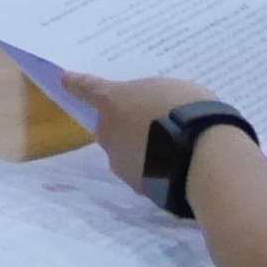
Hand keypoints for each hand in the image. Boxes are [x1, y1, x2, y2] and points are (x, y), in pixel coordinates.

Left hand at [64, 67, 204, 190]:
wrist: (202, 157)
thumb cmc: (187, 110)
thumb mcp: (170, 89)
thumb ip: (151, 98)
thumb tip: (150, 110)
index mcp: (113, 102)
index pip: (88, 89)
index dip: (77, 84)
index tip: (64, 80)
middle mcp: (108, 133)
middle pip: (111, 126)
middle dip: (126, 124)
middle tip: (155, 120)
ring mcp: (120, 163)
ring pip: (127, 152)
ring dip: (142, 148)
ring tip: (175, 146)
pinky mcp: (137, 186)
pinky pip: (144, 171)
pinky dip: (156, 169)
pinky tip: (178, 165)